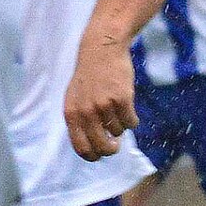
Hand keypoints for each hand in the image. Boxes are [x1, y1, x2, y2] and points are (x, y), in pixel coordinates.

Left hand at [63, 30, 137, 159]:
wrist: (101, 49)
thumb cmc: (89, 76)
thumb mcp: (75, 98)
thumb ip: (80, 121)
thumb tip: (91, 147)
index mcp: (72, 114)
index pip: (81, 147)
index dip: (93, 156)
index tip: (100, 154)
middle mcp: (86, 112)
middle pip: (102, 146)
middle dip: (111, 150)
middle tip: (115, 145)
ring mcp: (104, 105)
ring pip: (118, 132)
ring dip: (121, 125)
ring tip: (117, 108)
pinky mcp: (122, 99)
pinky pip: (131, 122)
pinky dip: (132, 119)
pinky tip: (128, 107)